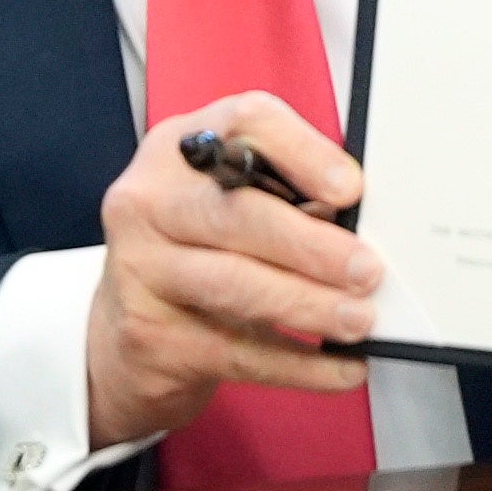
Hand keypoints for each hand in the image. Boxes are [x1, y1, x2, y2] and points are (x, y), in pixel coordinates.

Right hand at [80, 97, 377, 451]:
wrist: (125, 337)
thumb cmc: (196, 254)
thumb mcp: (228, 206)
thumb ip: (285, 197)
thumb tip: (362, 224)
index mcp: (181, 150)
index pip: (243, 123)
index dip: (301, 151)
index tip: (349, 188)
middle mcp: (150, 200)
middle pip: (235, 213)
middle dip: (311, 245)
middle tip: (367, 270)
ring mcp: (140, 269)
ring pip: (234, 285)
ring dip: (307, 304)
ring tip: (358, 320)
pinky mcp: (149, 335)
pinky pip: (237, 351)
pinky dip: (298, 363)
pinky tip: (340, 366)